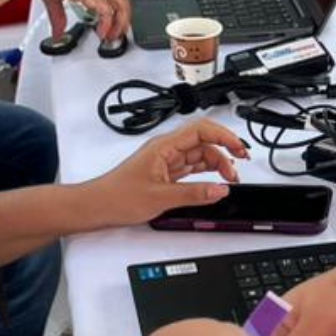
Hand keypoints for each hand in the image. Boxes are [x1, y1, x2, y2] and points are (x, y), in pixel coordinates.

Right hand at [26, 0, 130, 41]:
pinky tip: (101, 33)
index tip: (113, 22)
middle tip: (117, 33)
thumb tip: (57, 32)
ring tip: (112, 35)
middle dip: (124, 18)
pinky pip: (108, 11)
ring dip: (120, 23)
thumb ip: (59, 16)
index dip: (117, 9)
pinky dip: (108, 24)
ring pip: (122, 4)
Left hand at [84, 121, 248, 226]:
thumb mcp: (161, 197)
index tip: (239, 148)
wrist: (96, 206)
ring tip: (229, 180)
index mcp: (164, 146)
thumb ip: (195, 194)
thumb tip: (220, 190)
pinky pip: (190, 170)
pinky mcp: (164, 174)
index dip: (224, 136)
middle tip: (237, 169)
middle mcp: (166, 150)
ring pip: (198, 157)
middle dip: (224, 153)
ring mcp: (165, 162)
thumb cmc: (117, 196)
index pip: (202, 130)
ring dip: (216, 165)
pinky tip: (213, 183)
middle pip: (204, 144)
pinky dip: (205, 176)